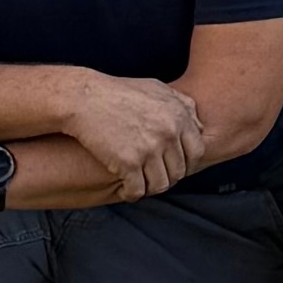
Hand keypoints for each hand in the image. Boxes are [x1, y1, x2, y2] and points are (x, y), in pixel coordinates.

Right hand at [64, 74, 204, 200]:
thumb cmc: (119, 93)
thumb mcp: (156, 89)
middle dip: (167, 176)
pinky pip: (138, 191)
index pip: (197, 152)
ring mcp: (150, 148)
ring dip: (150, 187)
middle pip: (178, 171)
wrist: (84, 98)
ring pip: (161, 185)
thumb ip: (181, 105)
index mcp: (179, 115)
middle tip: (152, 176)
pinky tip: (124, 188)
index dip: (186, 163)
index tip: (171, 165)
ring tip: (139, 183)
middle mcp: (169, 132)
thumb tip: (199, 124)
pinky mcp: (128, 163)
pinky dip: (131, 193)